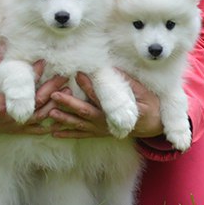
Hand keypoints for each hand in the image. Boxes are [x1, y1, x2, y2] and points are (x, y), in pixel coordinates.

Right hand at [0, 50, 65, 134]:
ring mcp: (15, 125)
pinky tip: (59, 118)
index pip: (25, 88)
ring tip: (68, 92)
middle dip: (53, 88)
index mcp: (3, 104)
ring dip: (56, 104)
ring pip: (41, 117)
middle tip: (65, 76)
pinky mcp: (15, 131)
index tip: (44, 61)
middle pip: (39, 102)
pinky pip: (35, 130)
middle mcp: (13, 117)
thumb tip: (1, 47)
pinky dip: (48, 125)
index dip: (36, 74)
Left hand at [47, 71, 164, 139]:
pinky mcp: (98, 133)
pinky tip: (54, 132)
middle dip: (69, 104)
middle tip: (55, 95)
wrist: (153, 126)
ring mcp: (101, 129)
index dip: (88, 86)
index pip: (100, 97)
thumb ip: (129, 83)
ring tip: (50, 113)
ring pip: (80, 124)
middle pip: (85, 111)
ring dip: (64, 119)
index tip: (78, 74)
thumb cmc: (149, 106)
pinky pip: (81, 134)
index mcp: (118, 110)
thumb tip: (113, 70)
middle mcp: (107, 121)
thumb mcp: (144, 93)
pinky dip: (68, 134)